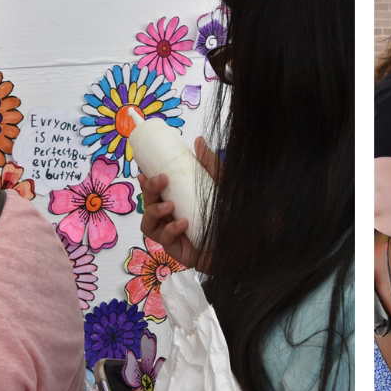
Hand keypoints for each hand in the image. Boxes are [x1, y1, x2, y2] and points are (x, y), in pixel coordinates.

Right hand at [138, 137, 220, 268]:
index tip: (144, 171)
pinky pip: (163, 239)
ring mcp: (173, 235)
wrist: (246, 238)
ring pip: (148, 224)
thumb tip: (198, 140)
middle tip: (161, 181)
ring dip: (153, 211)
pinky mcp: (177, 251)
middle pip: (148, 204)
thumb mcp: (221, 183)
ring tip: (169, 206)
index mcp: (180, 201)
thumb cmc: (232, 211)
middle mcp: (172, 217)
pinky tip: (183, 223)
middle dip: (148, 191)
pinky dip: (170, 229)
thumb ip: (210, 163)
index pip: (157, 191)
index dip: (146, 182)